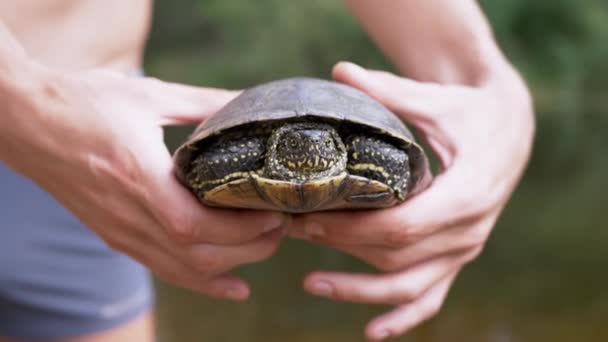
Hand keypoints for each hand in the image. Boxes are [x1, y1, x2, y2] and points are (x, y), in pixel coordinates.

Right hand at [1, 64, 286, 300]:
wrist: (25, 121)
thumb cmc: (83, 102)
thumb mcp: (148, 96)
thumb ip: (203, 104)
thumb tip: (248, 103)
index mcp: (136, 176)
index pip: (193, 225)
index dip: (240, 229)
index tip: (274, 213)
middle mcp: (127, 214)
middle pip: (196, 254)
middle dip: (248, 248)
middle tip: (281, 226)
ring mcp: (119, 230)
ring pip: (182, 269)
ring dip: (231, 265)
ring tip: (266, 246)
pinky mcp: (115, 234)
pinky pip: (163, 268)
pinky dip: (201, 280)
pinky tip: (233, 285)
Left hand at [289, 62, 533, 339]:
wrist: (509, 130)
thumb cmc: (471, 112)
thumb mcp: (436, 100)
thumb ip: (389, 91)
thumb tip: (340, 72)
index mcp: (467, 193)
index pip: (402, 227)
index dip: (351, 229)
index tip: (308, 217)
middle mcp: (468, 230)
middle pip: (396, 256)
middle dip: (340, 247)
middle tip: (294, 230)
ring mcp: (464, 249)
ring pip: (409, 286)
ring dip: (359, 291)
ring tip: (311, 283)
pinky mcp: (456, 256)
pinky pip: (431, 298)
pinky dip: (403, 318)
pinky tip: (372, 332)